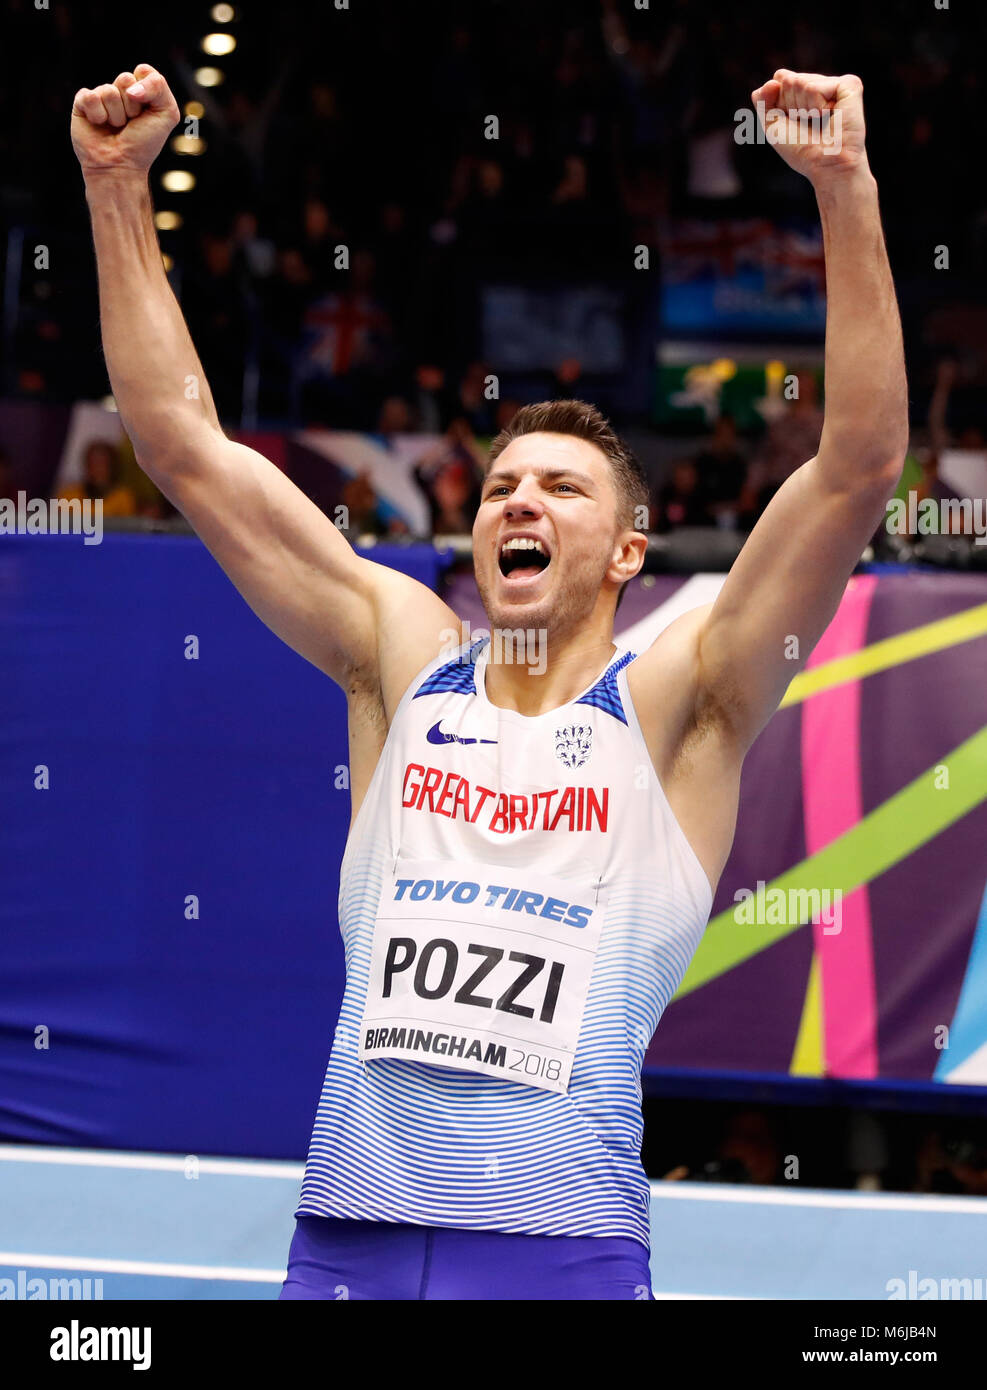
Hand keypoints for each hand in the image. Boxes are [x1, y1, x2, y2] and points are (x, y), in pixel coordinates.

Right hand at [71, 64, 179, 176]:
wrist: (120, 168)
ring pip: (108, 91)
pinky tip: (98, 125)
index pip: (144, 71)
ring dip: (116, 115)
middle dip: (132, 106)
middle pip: (125, 79)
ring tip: (115, 128)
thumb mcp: (166, 114)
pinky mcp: (82, 103)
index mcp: (140, 91)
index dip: (148, 92)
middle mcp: (119, 91)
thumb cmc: (143, 144)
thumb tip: (130, 86)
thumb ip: (159, 86)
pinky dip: (97, 115)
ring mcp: (100, 97)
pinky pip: (90, 97)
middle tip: (130, 124)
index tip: (147, 113)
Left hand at [752, 69, 867, 181]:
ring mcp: (835, 83)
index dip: (779, 105)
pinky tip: (830, 116)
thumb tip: (773, 80)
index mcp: (803, 91)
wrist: (826, 165)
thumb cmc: (802, 150)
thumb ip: (763, 101)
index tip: (793, 122)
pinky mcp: (849, 84)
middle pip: (788, 80)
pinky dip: (816, 106)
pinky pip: (815, 86)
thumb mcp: (773, 126)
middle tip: (809, 124)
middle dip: (792, 107)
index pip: (778, 79)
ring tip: (820, 122)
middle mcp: (820, 84)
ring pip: (801, 82)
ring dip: (805, 109)